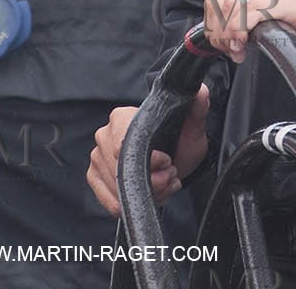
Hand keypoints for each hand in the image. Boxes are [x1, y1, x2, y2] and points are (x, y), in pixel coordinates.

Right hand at [86, 85, 209, 215]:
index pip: (124, 146)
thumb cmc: (180, 141)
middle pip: (121, 170)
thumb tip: (201, 91)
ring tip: (163, 184)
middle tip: (170, 175)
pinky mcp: (95, 177)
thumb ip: (198, 109)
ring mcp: (97, 157)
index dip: (150, 161)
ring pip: (117, 188)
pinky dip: (132, 203)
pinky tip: (150, 194)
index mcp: (121, 117)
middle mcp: (104, 134)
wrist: (175, 158)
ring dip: (147, 193)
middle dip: (152, 181)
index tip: (168, 162)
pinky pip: (109, 201)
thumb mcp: (193, 127)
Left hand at [202, 0, 295, 62]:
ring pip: (231, 5)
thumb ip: (258, 30)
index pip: (220, 0)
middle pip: (220, 1)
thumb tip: (234, 45)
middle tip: (231, 50)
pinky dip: (241, 31)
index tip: (226, 47)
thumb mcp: (280, 29)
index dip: (215, 26)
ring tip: (239, 50)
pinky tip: (246, 46)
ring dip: (227, 32)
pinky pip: (251, 12)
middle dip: (218, 31)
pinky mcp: (288, 3)